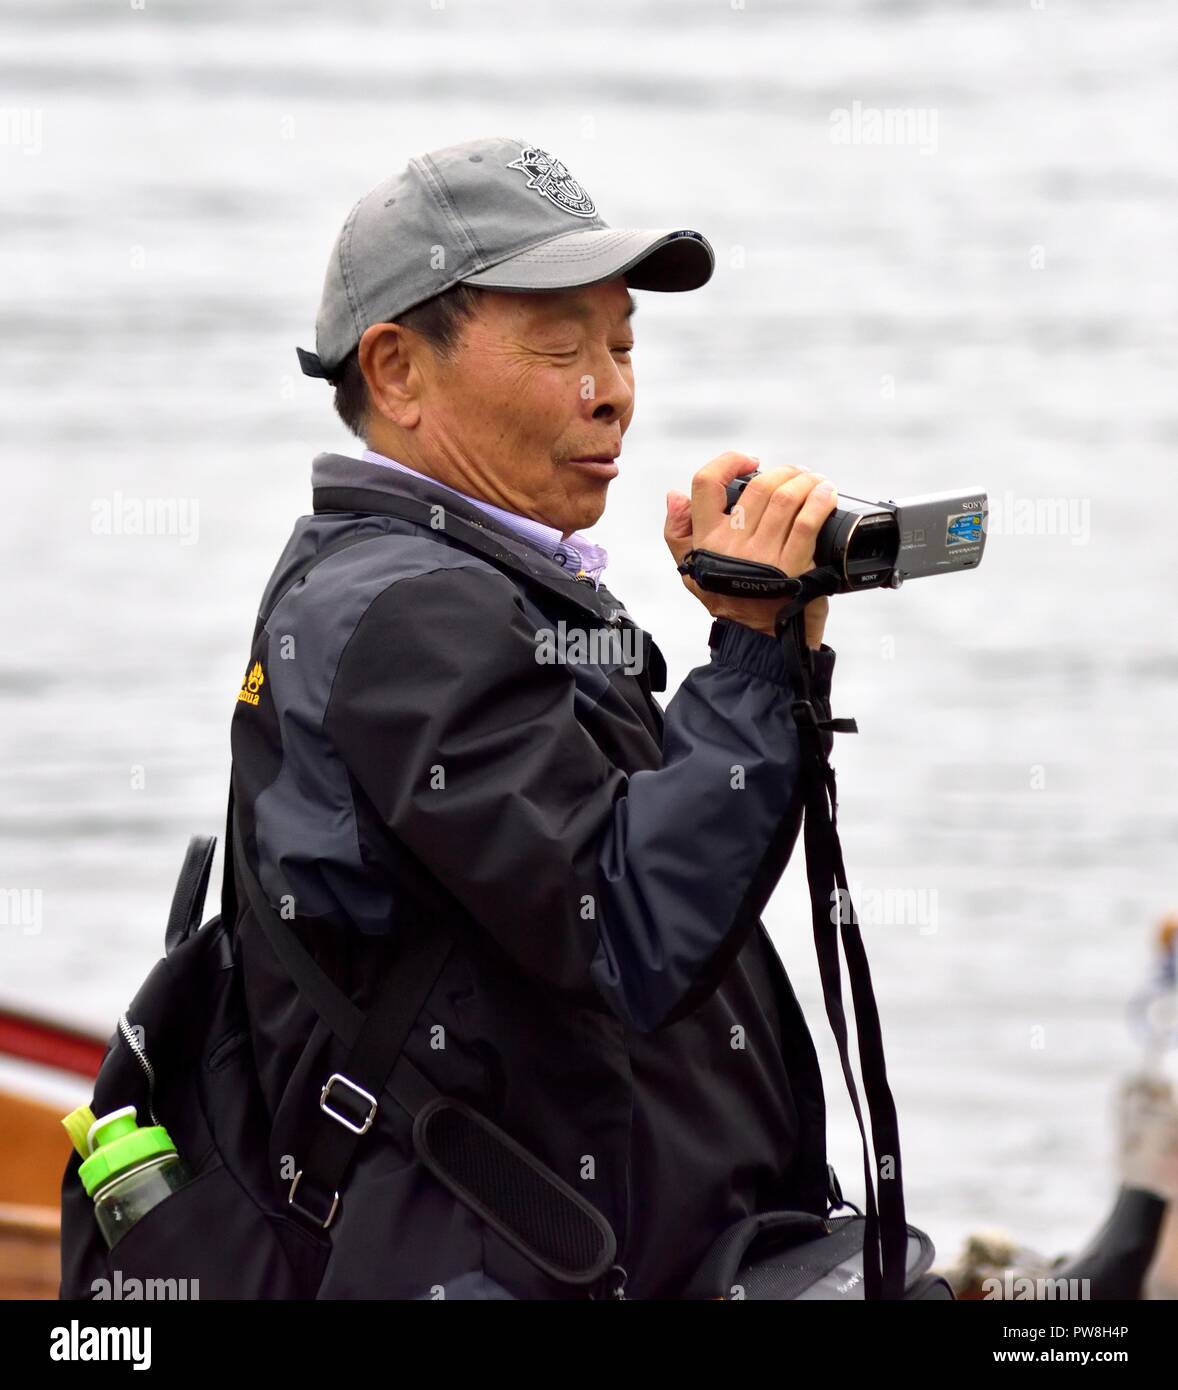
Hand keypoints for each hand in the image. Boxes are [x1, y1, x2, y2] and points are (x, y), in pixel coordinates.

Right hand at [664, 451, 838, 642]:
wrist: (761, 643)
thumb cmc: (731, 603)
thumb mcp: (692, 571)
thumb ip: (678, 533)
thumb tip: (674, 495)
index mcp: (705, 540)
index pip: (704, 484)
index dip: (728, 462)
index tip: (750, 462)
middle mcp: (731, 546)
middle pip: (758, 487)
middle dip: (783, 472)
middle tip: (796, 474)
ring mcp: (762, 556)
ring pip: (785, 498)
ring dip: (805, 481)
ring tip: (814, 482)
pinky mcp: (792, 566)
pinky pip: (807, 520)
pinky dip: (820, 500)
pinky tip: (826, 494)